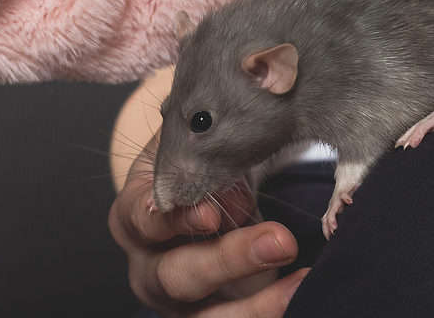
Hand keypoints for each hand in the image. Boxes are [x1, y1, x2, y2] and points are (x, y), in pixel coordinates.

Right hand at [108, 136, 306, 316]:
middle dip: (228, 260)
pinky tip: (301, 285)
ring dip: (256, 300)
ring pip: (205, 316)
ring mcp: (176, 300)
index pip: (143, 220)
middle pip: (176, 274)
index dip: (177, 219)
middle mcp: (148, 264)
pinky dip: (271, 307)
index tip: (212, 214)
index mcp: (132, 215)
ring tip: (299, 274)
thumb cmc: (196, 173)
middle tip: (279, 240)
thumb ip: (204, 143)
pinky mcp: (206, 317)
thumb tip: (224, 133)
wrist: (208, 204)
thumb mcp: (193, 151)